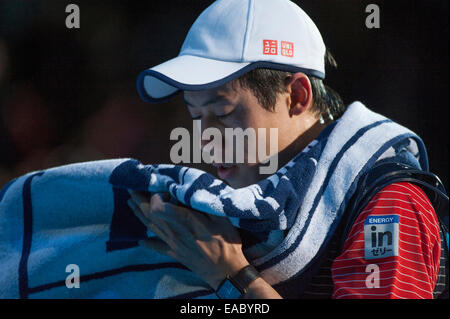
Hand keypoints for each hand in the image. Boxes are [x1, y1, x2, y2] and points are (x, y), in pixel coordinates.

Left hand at [127, 190, 249, 289]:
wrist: (226, 271)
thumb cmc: (226, 243)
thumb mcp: (220, 218)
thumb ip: (202, 203)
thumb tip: (188, 189)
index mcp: (185, 221)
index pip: (158, 207)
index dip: (155, 195)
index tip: (162, 187)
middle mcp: (174, 232)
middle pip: (150, 214)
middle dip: (139, 199)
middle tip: (130, 186)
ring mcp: (173, 243)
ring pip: (151, 227)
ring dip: (138, 214)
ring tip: (130, 203)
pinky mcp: (175, 253)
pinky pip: (157, 247)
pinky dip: (148, 243)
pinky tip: (140, 241)